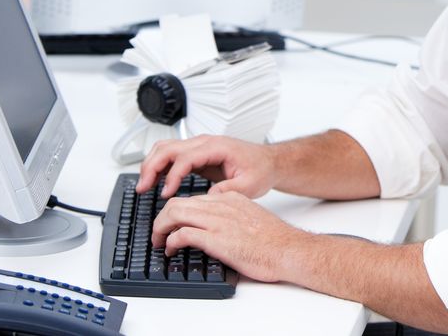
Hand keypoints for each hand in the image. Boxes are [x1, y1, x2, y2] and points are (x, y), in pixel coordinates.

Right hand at [136, 134, 275, 198]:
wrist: (267, 161)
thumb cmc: (260, 170)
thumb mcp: (250, 185)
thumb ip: (229, 191)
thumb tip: (207, 198)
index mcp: (217, 147)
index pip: (185, 157)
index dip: (172, 175)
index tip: (165, 194)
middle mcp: (205, 143)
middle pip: (169, 148)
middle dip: (152, 166)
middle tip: (142, 188)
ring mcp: (199, 146)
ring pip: (166, 148)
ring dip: (151, 164)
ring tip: (143, 185)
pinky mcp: (197, 154)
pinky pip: (172, 155)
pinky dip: (159, 166)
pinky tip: (155, 181)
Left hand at [151, 190, 305, 281]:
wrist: (289, 249)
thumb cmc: (274, 240)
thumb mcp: (249, 218)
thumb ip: (230, 218)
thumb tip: (215, 230)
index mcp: (229, 198)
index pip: (193, 198)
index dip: (176, 212)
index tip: (172, 224)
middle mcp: (221, 205)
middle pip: (178, 202)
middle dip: (161, 218)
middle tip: (158, 234)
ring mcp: (218, 220)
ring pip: (175, 213)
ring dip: (160, 228)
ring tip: (159, 241)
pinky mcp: (216, 238)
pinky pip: (183, 234)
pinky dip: (171, 241)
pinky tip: (171, 249)